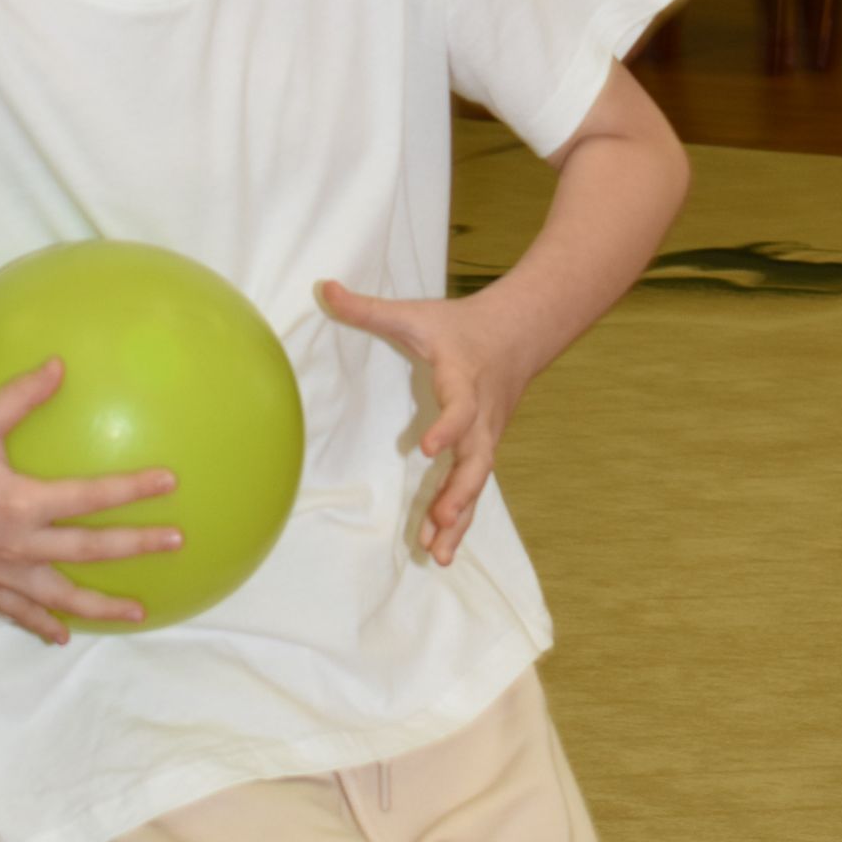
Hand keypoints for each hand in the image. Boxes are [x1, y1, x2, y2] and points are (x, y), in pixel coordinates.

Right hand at [0, 358, 182, 646]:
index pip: (91, 496)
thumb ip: (22, 396)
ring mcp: (1, 572)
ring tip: (139, 612)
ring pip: (63, 597)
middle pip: (91, 550)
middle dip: (138, 546)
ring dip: (103, 606)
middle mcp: (18, 545)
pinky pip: (20, 612)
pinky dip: (44, 624)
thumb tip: (60, 364)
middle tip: (177, 541)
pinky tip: (62, 635)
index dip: (133, 490)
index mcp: (22, 503)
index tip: (170, 483)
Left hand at [319, 280, 524, 567]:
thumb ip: (368, 308)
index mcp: (464, 379)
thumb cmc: (459, 326)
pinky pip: (473, 488)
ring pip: (477, 482)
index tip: (426, 447)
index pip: (461, 406)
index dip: (448, 426)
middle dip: (460, 491)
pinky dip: (460, 520)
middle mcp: (481, 415)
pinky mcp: (483, 450)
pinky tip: (441, 550)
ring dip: (459, 517)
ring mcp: (486, 436)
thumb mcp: (414, 314)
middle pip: (478, 458)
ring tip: (438, 552)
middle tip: (440, 519)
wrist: (519, 333)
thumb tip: (322, 288)